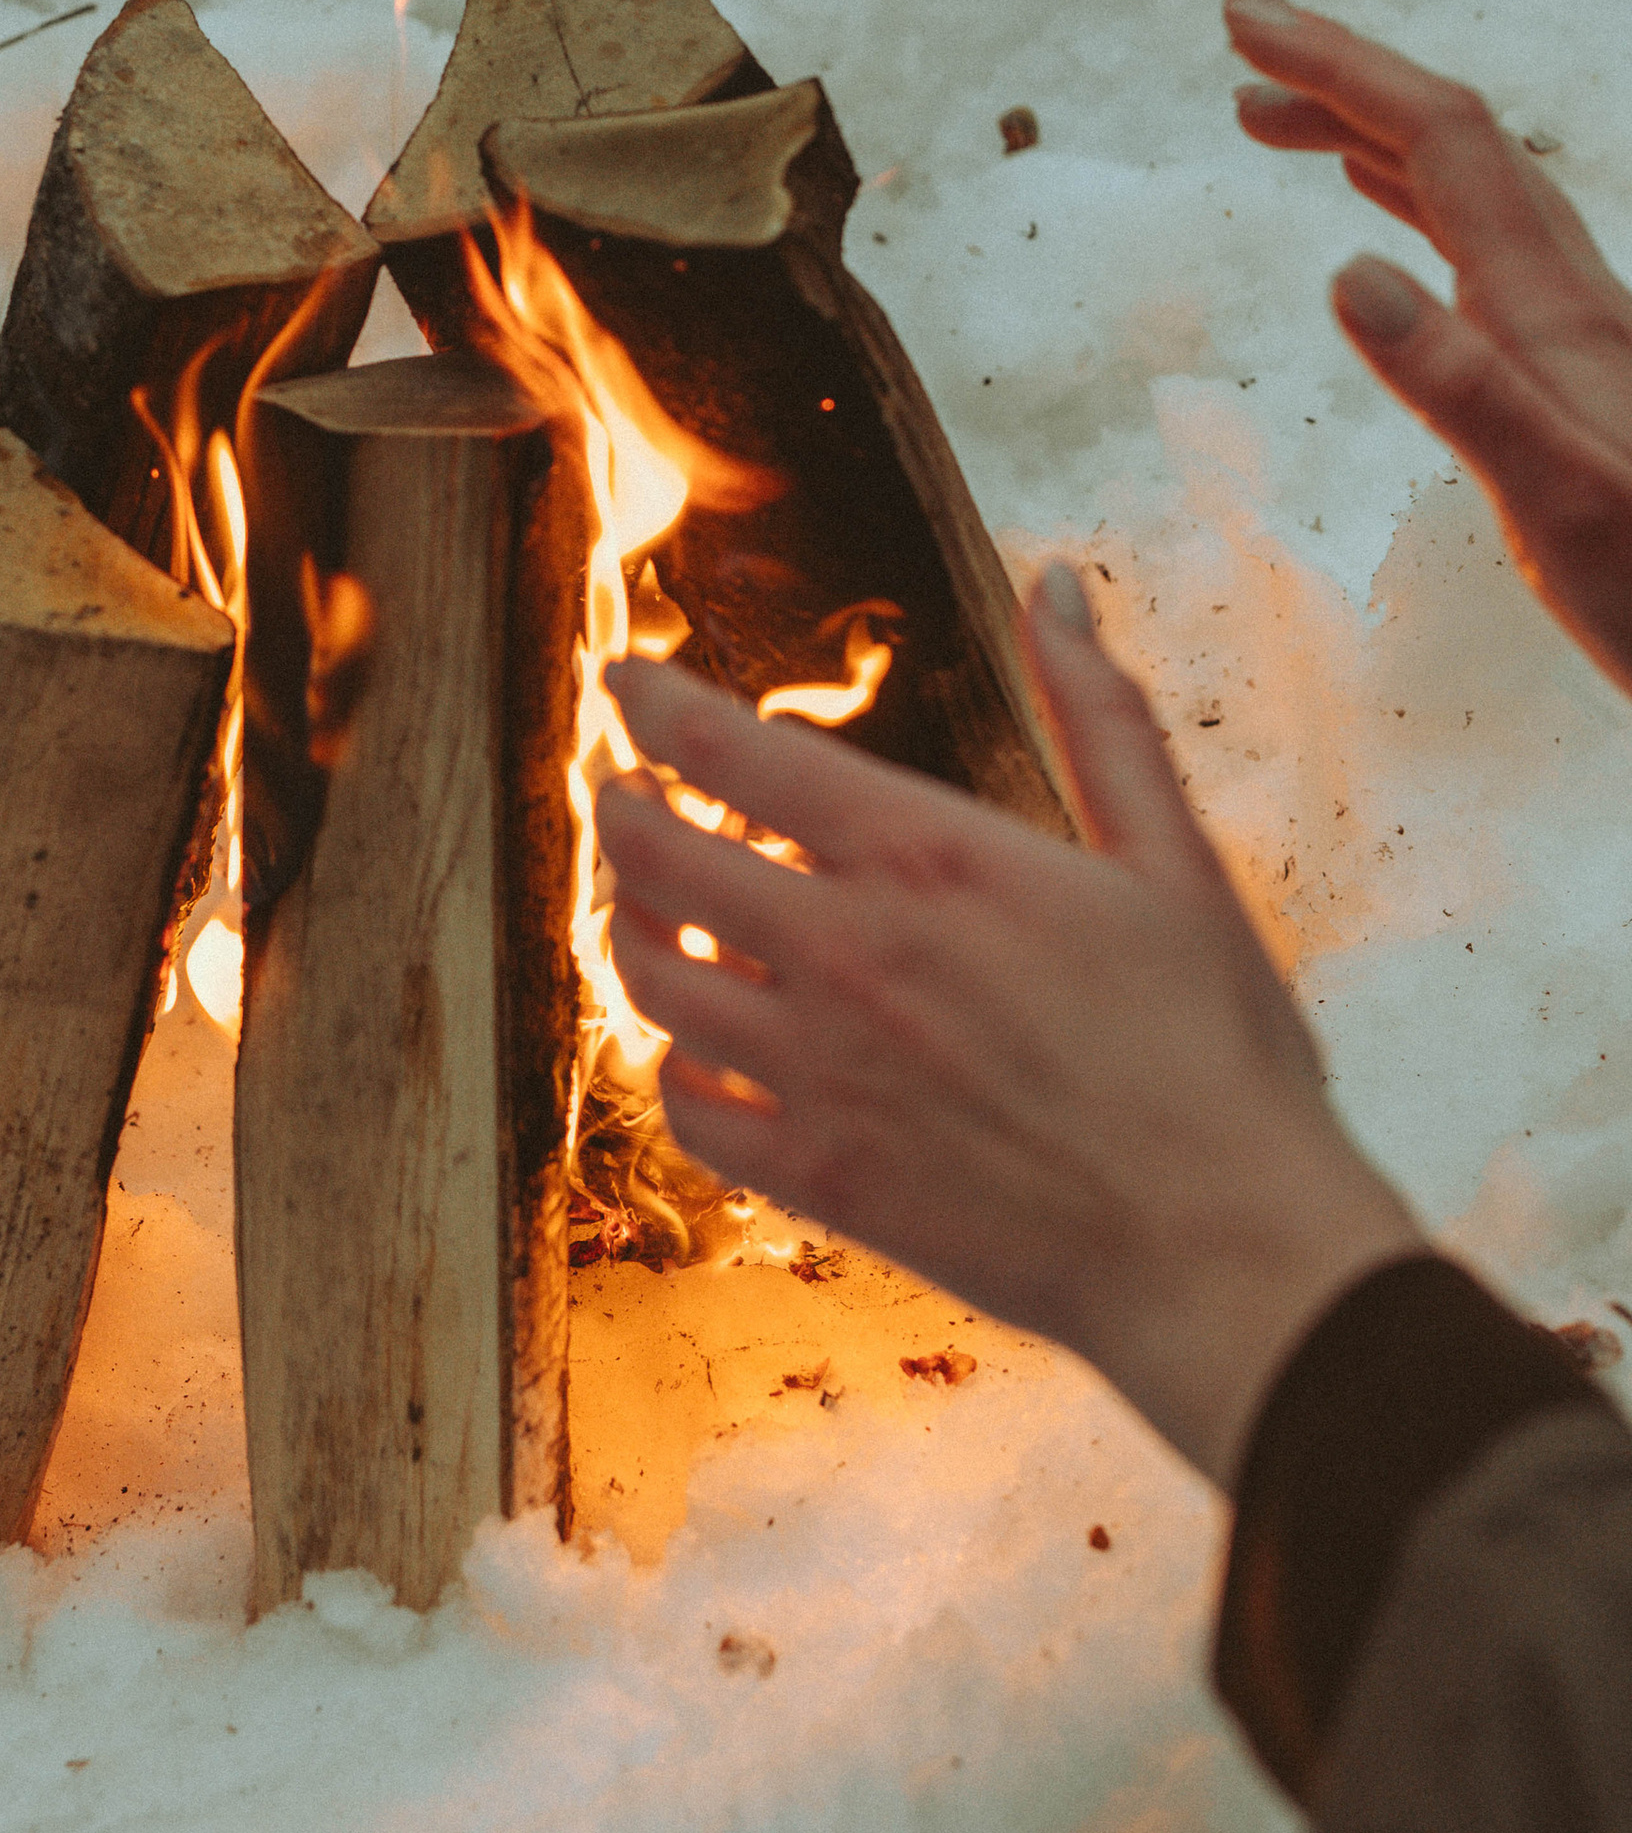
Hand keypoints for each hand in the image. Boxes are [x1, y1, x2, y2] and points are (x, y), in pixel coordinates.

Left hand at [593, 573, 1420, 1488]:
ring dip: (627, 929)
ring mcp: (820, 1069)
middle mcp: (846, 951)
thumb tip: (1056, 585)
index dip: (651, 706)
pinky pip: (689, 1112)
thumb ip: (1098, 712)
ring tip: (640, 906)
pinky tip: (694, 1048)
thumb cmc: (1211, 1052)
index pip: (731, 751)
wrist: (1218, 1246)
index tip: (622, 685)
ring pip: (652, 982)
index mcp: (924, 856)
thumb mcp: (1171, 856)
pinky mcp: (822, 1176)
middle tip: (615, 790)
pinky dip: (672, 1068)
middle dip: (617, 808)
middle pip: (656, 857)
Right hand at [1228, 0, 1631, 698]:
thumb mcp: (1559, 508)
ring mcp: (1575, 327)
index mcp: (1550, 308)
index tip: (1241, 23)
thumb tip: (1346, 271)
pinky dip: (1414, 194)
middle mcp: (1569, 295)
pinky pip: (1482, 239)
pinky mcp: (1571, 367)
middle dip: (1345, 68)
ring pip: (1470, 182)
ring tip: (1273, 113)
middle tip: (1237, 28)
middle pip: (1456, 136)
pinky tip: (1381, 212)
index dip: (1342, 66)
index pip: (1441, 138)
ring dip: (1369, 125)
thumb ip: (1460, 389)